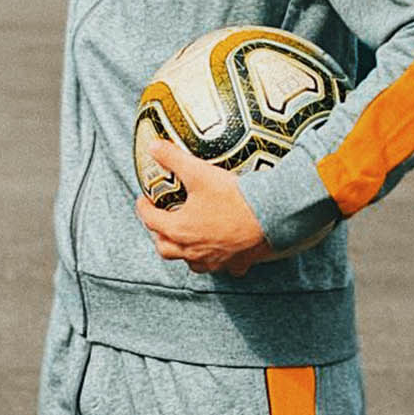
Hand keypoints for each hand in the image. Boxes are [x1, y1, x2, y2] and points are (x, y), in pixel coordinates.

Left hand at [136, 139, 270, 275]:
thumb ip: (173, 158)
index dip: (143, 208)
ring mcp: (214, 260)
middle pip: (165, 248)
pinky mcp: (235, 263)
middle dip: (159, 235)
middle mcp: (192, 250)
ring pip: (191, 263)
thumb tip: (153, 146)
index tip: (144, 200)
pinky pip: (223, 268)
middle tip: (161, 222)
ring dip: (184, 253)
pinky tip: (222, 252)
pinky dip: (218, 261)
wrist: (270, 216)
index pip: (150, 220)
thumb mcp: (199, 172)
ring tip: (187, 241)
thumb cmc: (233, 197)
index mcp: (179, 229)